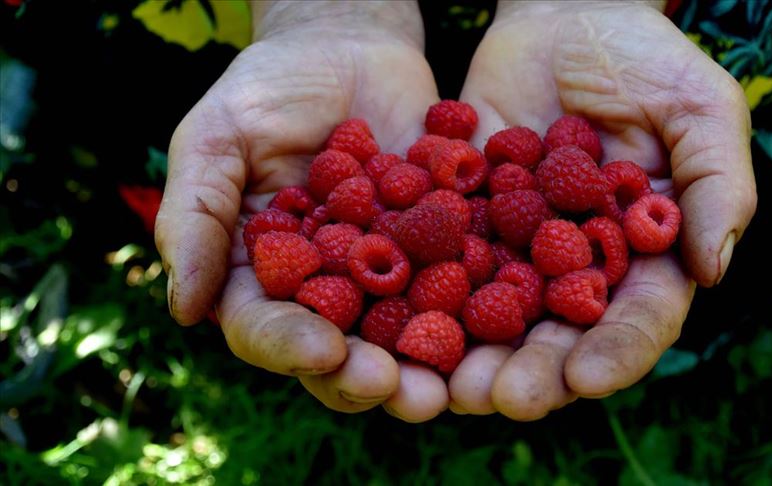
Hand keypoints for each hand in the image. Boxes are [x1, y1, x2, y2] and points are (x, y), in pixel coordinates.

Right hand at [155, 1, 449, 420]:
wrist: (346, 47)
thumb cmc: (268, 89)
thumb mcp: (217, 138)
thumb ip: (196, 216)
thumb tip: (184, 310)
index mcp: (262, 276)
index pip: (266, 327)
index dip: (290, 345)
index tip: (322, 351)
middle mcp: (326, 289)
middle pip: (341, 352)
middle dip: (369, 377)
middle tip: (400, 391)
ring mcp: (387, 275)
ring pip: (405, 337)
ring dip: (430, 367)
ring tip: (454, 386)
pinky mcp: (440, 251)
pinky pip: (464, 286)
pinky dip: (483, 309)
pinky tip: (507, 321)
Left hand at [449, 1, 756, 418]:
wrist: (562, 14)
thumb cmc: (644, 57)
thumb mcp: (696, 108)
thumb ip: (716, 183)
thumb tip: (714, 267)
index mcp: (641, 255)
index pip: (637, 318)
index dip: (616, 351)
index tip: (588, 379)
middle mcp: (575, 266)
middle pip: (558, 334)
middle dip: (533, 371)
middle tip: (500, 398)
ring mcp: (515, 248)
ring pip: (492, 316)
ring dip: (468, 354)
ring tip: (444, 385)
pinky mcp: (463, 221)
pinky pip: (437, 263)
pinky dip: (417, 295)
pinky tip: (394, 322)